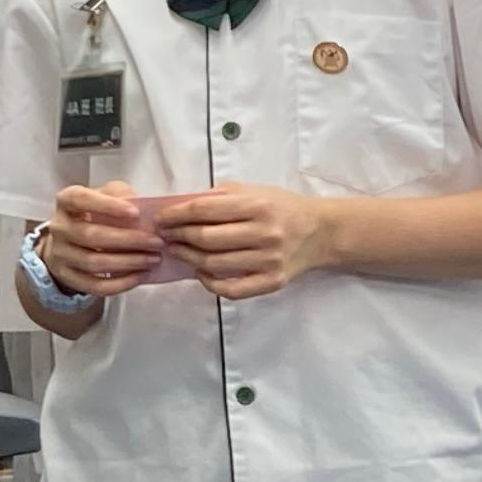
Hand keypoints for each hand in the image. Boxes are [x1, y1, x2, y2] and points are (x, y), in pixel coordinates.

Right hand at [42, 183, 161, 298]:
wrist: (70, 242)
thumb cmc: (95, 214)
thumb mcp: (106, 196)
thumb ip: (120, 195)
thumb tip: (141, 207)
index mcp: (66, 202)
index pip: (80, 199)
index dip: (107, 205)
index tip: (136, 213)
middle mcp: (59, 227)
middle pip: (91, 235)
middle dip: (128, 240)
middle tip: (157, 243)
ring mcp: (60, 255)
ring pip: (93, 263)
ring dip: (128, 263)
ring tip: (153, 260)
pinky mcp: (67, 278)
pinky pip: (95, 286)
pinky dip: (120, 283)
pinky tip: (140, 276)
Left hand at [150, 181, 343, 300]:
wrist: (320, 232)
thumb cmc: (282, 208)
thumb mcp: (254, 191)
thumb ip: (220, 197)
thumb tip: (179, 207)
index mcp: (258, 206)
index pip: (204, 210)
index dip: (176, 215)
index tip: (161, 218)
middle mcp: (265, 233)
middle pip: (206, 239)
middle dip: (178, 237)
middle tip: (166, 236)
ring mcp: (270, 261)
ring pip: (214, 265)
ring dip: (189, 259)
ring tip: (179, 251)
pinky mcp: (273, 282)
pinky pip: (232, 290)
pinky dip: (210, 284)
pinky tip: (202, 273)